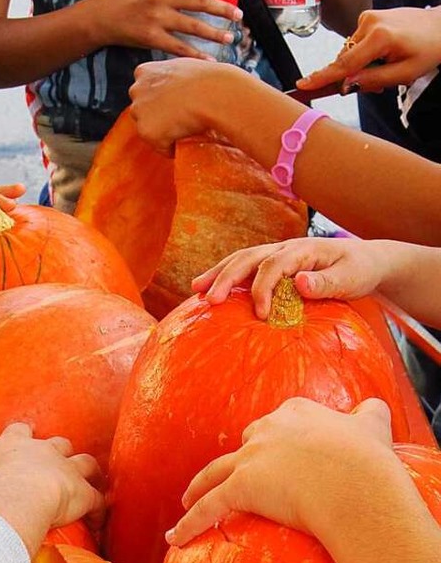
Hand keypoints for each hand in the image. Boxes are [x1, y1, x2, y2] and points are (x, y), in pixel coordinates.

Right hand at [0, 423, 104, 557]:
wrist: (22, 496)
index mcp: (14, 445)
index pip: (20, 432)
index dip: (23, 435)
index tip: (24, 437)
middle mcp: (44, 451)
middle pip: (59, 444)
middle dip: (61, 453)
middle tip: (59, 465)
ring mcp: (68, 468)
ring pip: (86, 463)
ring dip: (87, 473)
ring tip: (88, 483)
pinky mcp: (84, 491)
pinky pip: (98, 498)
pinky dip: (100, 506)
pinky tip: (101, 517)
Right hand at [96, 0, 241, 59]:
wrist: (102, 17)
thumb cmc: (126, 0)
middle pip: (200, 1)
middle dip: (223, 9)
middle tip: (238, 15)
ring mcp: (157, 18)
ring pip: (194, 26)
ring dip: (215, 33)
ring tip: (229, 38)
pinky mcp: (152, 38)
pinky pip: (180, 48)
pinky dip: (196, 55)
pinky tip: (209, 60)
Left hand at [130, 58, 229, 153]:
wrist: (211, 94)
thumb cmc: (206, 80)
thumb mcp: (184, 68)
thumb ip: (171, 78)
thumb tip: (178, 87)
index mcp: (144, 71)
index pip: (145, 92)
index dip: (162, 101)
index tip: (175, 104)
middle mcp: (136, 90)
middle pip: (144, 112)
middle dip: (159, 117)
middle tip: (180, 118)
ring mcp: (139, 111)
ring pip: (150, 130)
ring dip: (164, 132)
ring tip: (185, 127)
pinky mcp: (146, 131)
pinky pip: (160, 146)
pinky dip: (172, 147)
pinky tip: (186, 137)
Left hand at [166, 398, 394, 545]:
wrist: (355, 482)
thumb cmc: (367, 458)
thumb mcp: (373, 425)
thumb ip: (369, 413)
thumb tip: (371, 410)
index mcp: (296, 412)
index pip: (278, 422)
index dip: (277, 438)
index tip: (279, 451)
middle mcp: (268, 429)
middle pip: (246, 442)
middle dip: (241, 458)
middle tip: (237, 476)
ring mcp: (251, 457)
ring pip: (215, 471)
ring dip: (199, 485)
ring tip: (188, 498)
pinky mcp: (241, 486)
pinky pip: (208, 508)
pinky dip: (189, 524)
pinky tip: (175, 538)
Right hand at [191, 237, 408, 317]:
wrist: (366, 260)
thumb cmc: (358, 270)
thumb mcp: (350, 278)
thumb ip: (326, 282)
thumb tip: (299, 283)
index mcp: (302, 250)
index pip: (274, 265)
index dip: (263, 288)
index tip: (260, 314)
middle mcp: (285, 248)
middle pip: (249, 258)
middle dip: (226, 278)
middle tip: (211, 301)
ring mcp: (277, 254)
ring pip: (242, 259)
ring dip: (218, 274)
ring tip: (196, 290)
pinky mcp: (274, 265)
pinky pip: (245, 268)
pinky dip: (226, 276)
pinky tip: (209, 290)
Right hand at [297, 6, 440, 92]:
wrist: (440, 26)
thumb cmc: (428, 50)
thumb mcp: (403, 74)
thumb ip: (372, 80)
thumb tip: (347, 84)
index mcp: (379, 38)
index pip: (344, 64)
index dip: (323, 77)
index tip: (302, 84)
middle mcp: (369, 23)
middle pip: (345, 61)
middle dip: (355, 76)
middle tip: (378, 84)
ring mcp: (367, 18)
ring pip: (350, 53)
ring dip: (361, 66)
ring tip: (385, 66)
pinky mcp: (368, 16)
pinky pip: (356, 43)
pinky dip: (364, 54)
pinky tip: (382, 54)